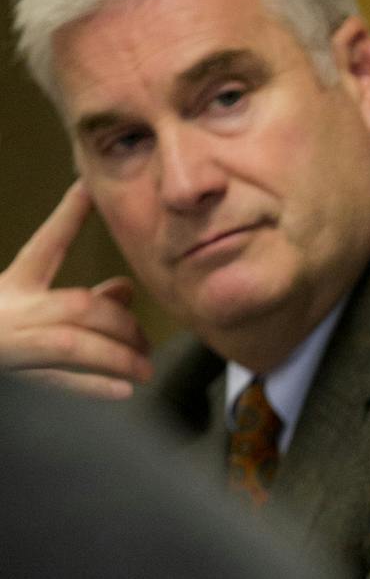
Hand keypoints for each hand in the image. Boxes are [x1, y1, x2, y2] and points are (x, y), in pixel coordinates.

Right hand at [0, 182, 151, 398]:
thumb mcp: (29, 312)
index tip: (87, 189)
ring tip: (144, 370)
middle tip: (147, 342)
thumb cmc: (6, 336)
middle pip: (76, 305)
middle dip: (120, 323)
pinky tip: (122, 390)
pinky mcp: (11, 376)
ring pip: (72, 343)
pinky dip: (92, 386)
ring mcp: (9, 343)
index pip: (45, 247)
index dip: (67, 217)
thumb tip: (124, 290)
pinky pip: (56, 382)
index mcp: (11, 288)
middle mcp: (8, 310)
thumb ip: (82, 302)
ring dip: (117, 357)